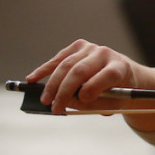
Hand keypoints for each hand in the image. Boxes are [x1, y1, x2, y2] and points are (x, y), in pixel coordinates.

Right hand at [26, 39, 154, 129]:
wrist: (122, 74)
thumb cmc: (117, 92)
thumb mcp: (113, 104)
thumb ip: (92, 105)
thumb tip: (67, 102)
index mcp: (120, 68)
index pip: (108, 75)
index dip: (94, 86)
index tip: (82, 99)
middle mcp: (106, 54)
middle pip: (81, 70)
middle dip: (65, 91)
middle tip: (55, 107)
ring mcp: (91, 48)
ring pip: (66, 65)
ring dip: (52, 84)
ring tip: (45, 100)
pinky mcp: (78, 47)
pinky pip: (58, 59)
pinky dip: (44, 70)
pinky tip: (33, 79)